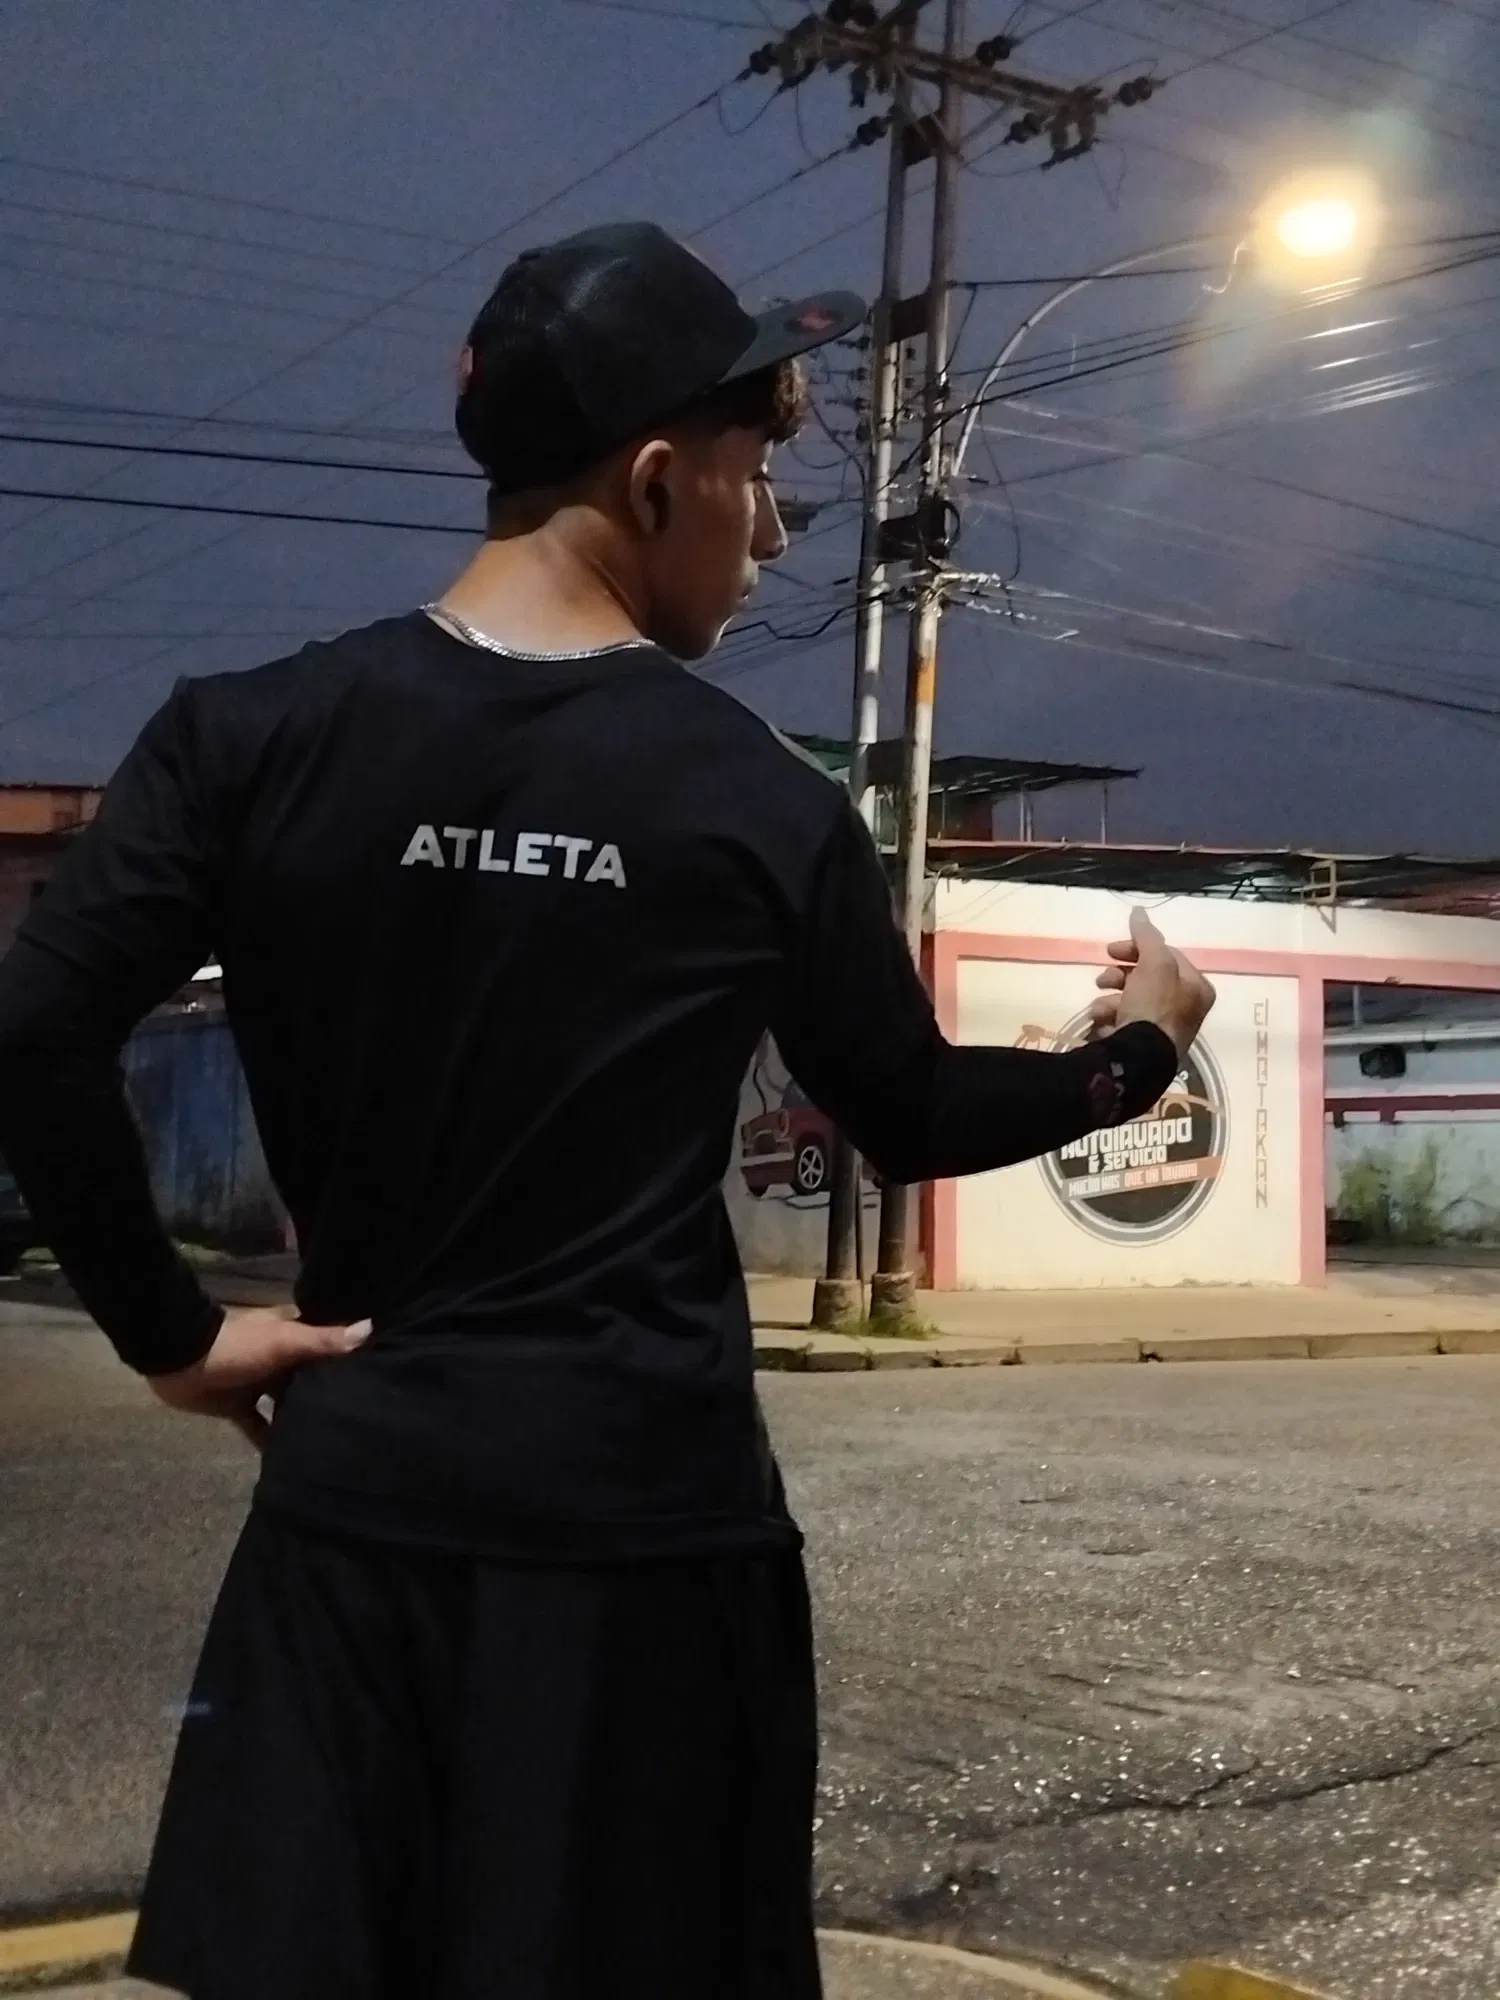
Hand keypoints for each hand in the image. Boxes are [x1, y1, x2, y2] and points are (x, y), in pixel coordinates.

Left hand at [146, 1305, 371, 1453]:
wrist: (179, 1360)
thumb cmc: (237, 1347)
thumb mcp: (284, 1342)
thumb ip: (322, 1340)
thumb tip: (371, 1328)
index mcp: (292, 1336)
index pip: (329, 1344)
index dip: (352, 1355)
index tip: (382, 1371)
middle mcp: (280, 1359)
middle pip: (311, 1376)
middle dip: (332, 1391)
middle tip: (365, 1415)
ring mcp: (258, 1384)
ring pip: (288, 1403)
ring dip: (302, 1417)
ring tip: (334, 1440)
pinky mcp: (238, 1407)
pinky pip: (259, 1427)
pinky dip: (270, 1442)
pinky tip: (289, 1462)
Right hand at [1087, 907, 1215, 1057]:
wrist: (1140, 1058)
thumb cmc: (1154, 1006)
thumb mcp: (1154, 964)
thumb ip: (1147, 936)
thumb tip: (1138, 910)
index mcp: (1197, 988)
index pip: (1166, 956)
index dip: (1138, 948)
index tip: (1111, 950)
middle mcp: (1185, 1008)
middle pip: (1147, 978)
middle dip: (1119, 975)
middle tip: (1102, 978)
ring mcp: (1164, 1029)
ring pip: (1131, 1001)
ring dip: (1111, 1000)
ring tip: (1100, 1009)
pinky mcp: (1145, 1046)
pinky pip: (1124, 1024)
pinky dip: (1111, 1021)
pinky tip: (1103, 1025)